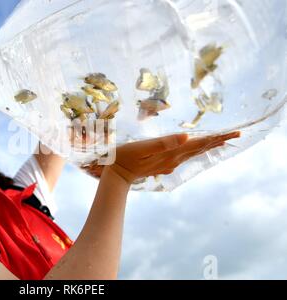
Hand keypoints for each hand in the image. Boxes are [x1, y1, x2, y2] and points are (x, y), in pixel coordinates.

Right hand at [106, 131, 240, 184]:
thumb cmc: (125, 157)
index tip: (235, 133)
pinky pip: (185, 156)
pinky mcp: (163, 164)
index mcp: (172, 153)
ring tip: (221, 141)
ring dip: (208, 145)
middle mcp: (174, 159)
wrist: (116, 175)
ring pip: (194, 152)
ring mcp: (169, 163)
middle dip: (218, 141)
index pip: (199, 143)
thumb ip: (163, 143)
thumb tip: (186, 137)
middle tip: (236, 134)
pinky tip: (195, 148)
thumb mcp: (142, 148)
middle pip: (201, 148)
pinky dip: (195, 150)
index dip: (217, 137)